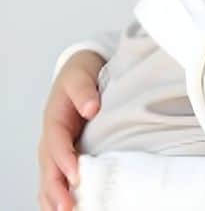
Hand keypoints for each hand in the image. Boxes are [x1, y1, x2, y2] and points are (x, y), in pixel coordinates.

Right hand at [37, 50, 102, 210]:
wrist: (80, 72)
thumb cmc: (81, 74)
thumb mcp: (81, 74)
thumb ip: (84, 90)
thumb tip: (91, 107)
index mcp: (54, 118)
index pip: (57, 142)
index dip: (64, 159)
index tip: (75, 174)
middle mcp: (52, 138)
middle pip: (49, 167)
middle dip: (56, 189)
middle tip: (68, 207)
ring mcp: (56, 149)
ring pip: (49, 178)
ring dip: (54, 198)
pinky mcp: (64, 156)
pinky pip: (56, 179)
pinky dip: (56, 197)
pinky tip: (65, 210)